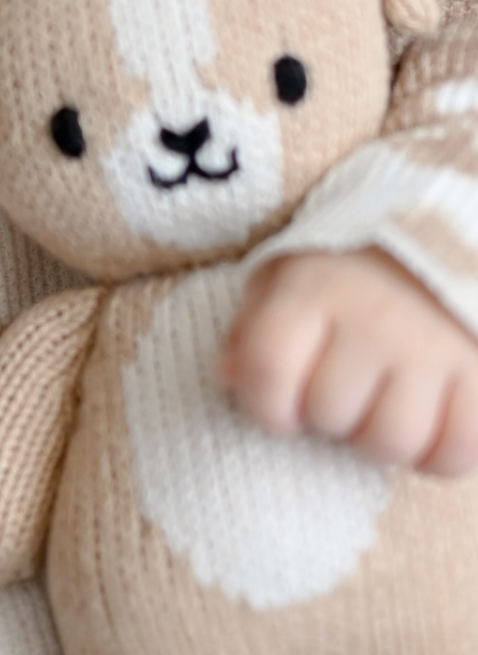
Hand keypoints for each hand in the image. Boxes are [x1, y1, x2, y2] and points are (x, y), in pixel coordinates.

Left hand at [218, 247, 477, 475]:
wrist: (439, 229)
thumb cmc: (348, 260)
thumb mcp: (287, 271)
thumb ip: (253, 324)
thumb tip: (228, 379)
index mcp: (314, 288)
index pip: (268, 372)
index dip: (265, 405)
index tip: (279, 402)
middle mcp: (373, 319)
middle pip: (330, 416)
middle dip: (326, 414)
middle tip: (341, 386)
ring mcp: (433, 348)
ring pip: (392, 443)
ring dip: (380, 437)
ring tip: (382, 403)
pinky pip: (457, 452)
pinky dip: (439, 453)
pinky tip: (428, 421)